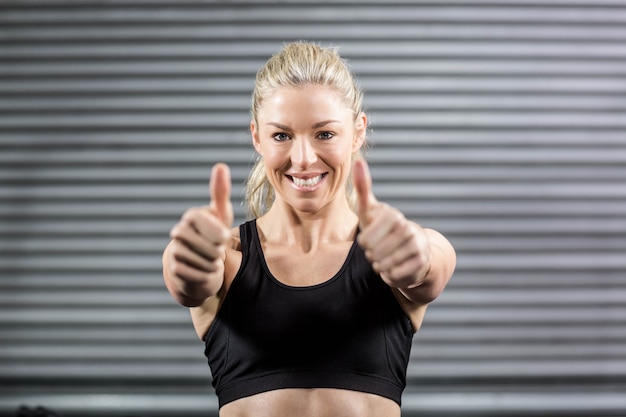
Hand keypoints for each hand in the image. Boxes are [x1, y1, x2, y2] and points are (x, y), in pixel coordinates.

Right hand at [165, 163, 233, 302]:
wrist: (200, 265)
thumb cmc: (214, 236)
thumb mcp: (221, 216)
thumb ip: (220, 193)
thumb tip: (220, 165)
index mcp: (191, 217)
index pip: (199, 219)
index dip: (214, 230)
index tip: (225, 237)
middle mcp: (179, 232)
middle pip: (206, 244)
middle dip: (217, 250)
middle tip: (218, 251)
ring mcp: (175, 251)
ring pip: (203, 260)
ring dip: (213, 263)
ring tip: (213, 260)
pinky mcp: (175, 271)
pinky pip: (198, 274)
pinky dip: (207, 275)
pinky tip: (206, 271)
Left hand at [353, 158, 430, 288]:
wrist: (412, 251)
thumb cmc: (382, 229)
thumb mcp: (369, 210)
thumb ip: (363, 188)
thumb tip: (358, 160)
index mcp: (394, 216)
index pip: (366, 239)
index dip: (364, 244)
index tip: (368, 241)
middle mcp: (408, 229)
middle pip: (374, 253)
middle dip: (372, 255)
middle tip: (377, 252)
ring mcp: (417, 247)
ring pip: (384, 265)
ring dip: (380, 266)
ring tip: (384, 259)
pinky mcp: (421, 264)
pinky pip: (394, 276)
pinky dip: (390, 275)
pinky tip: (394, 268)